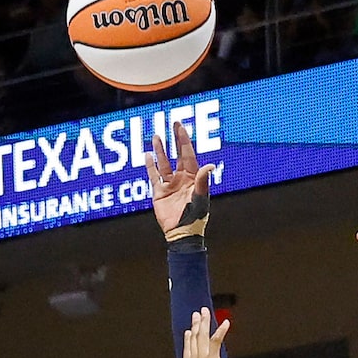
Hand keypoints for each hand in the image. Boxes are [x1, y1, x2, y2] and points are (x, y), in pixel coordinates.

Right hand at [146, 123, 211, 240]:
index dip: (184, 140)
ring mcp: (170, 185)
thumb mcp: (200, 197)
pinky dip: (150, 166)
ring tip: (156, 136)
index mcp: (193, 178)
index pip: (188, 154)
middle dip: (175, 140)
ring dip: (160, 150)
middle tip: (172, 124)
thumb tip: (210, 165)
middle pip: (177, 154)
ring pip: (163, 163)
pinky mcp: (159, 193)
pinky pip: (153, 176)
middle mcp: (182, 179)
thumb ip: (203, 181)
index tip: (180, 127)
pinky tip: (147, 155)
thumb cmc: (195, 217)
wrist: (182, 233)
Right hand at [170, 307, 229, 357]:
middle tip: (197, 314)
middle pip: (194, 337)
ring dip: (205, 322)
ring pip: (203, 335)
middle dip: (196, 325)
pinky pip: (216, 341)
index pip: (188, 349)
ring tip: (206, 312)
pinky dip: (221, 331)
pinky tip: (226, 323)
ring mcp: (202, 356)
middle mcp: (193, 357)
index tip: (189, 331)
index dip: (189, 339)